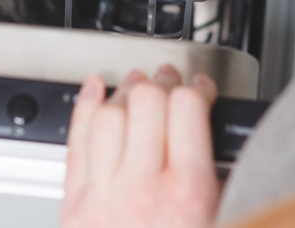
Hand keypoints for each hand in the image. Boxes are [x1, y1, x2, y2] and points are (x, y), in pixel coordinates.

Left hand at [62, 65, 220, 227]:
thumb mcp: (219, 218)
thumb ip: (219, 180)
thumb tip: (216, 137)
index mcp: (187, 194)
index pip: (187, 108)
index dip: (198, 88)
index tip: (201, 89)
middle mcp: (142, 189)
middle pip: (146, 102)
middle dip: (162, 82)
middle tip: (170, 80)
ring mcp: (103, 195)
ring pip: (108, 115)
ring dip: (125, 91)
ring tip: (137, 83)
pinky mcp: (75, 205)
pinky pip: (76, 142)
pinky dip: (84, 107)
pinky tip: (94, 90)